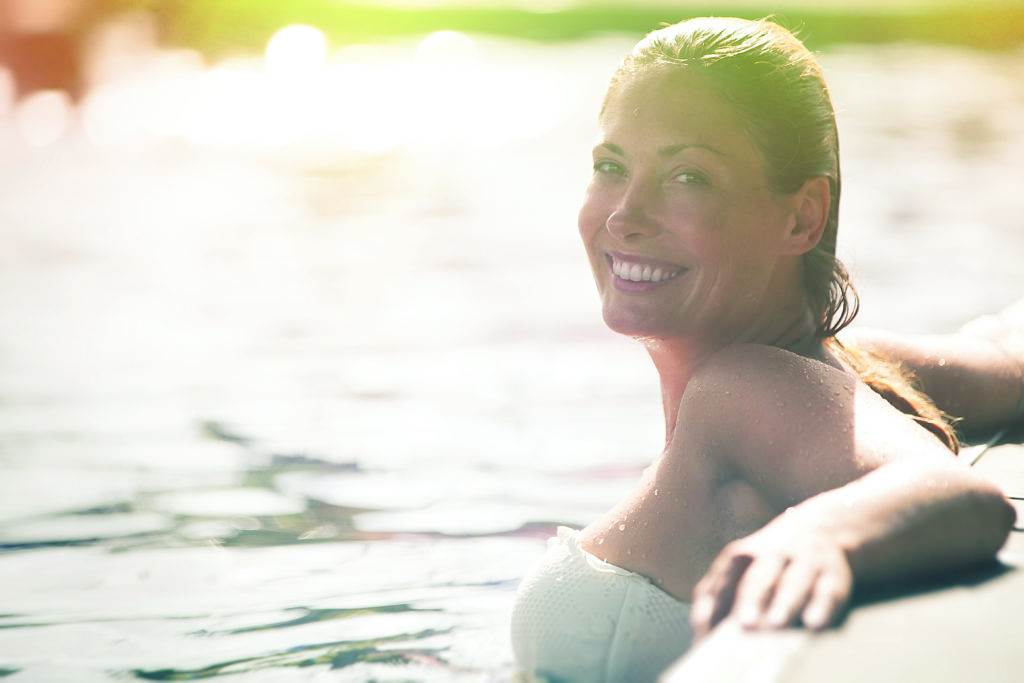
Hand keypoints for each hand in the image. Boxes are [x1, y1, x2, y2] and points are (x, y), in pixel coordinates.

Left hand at [690, 518, 852, 639]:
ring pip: (794, 581)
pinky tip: (815, 624)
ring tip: (776, 625)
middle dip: (751, 600)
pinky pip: (828, 590)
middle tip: (744, 625)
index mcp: (742, 556)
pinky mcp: (833, 574)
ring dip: (785, 603)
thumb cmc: (768, 564)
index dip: (717, 603)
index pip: (724, 580)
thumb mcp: (737, 571)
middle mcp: (773, 555)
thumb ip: (714, 598)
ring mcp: (804, 561)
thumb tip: (701, 637)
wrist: (821, 528)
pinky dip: (822, 606)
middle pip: (758, 578)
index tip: (709, 629)